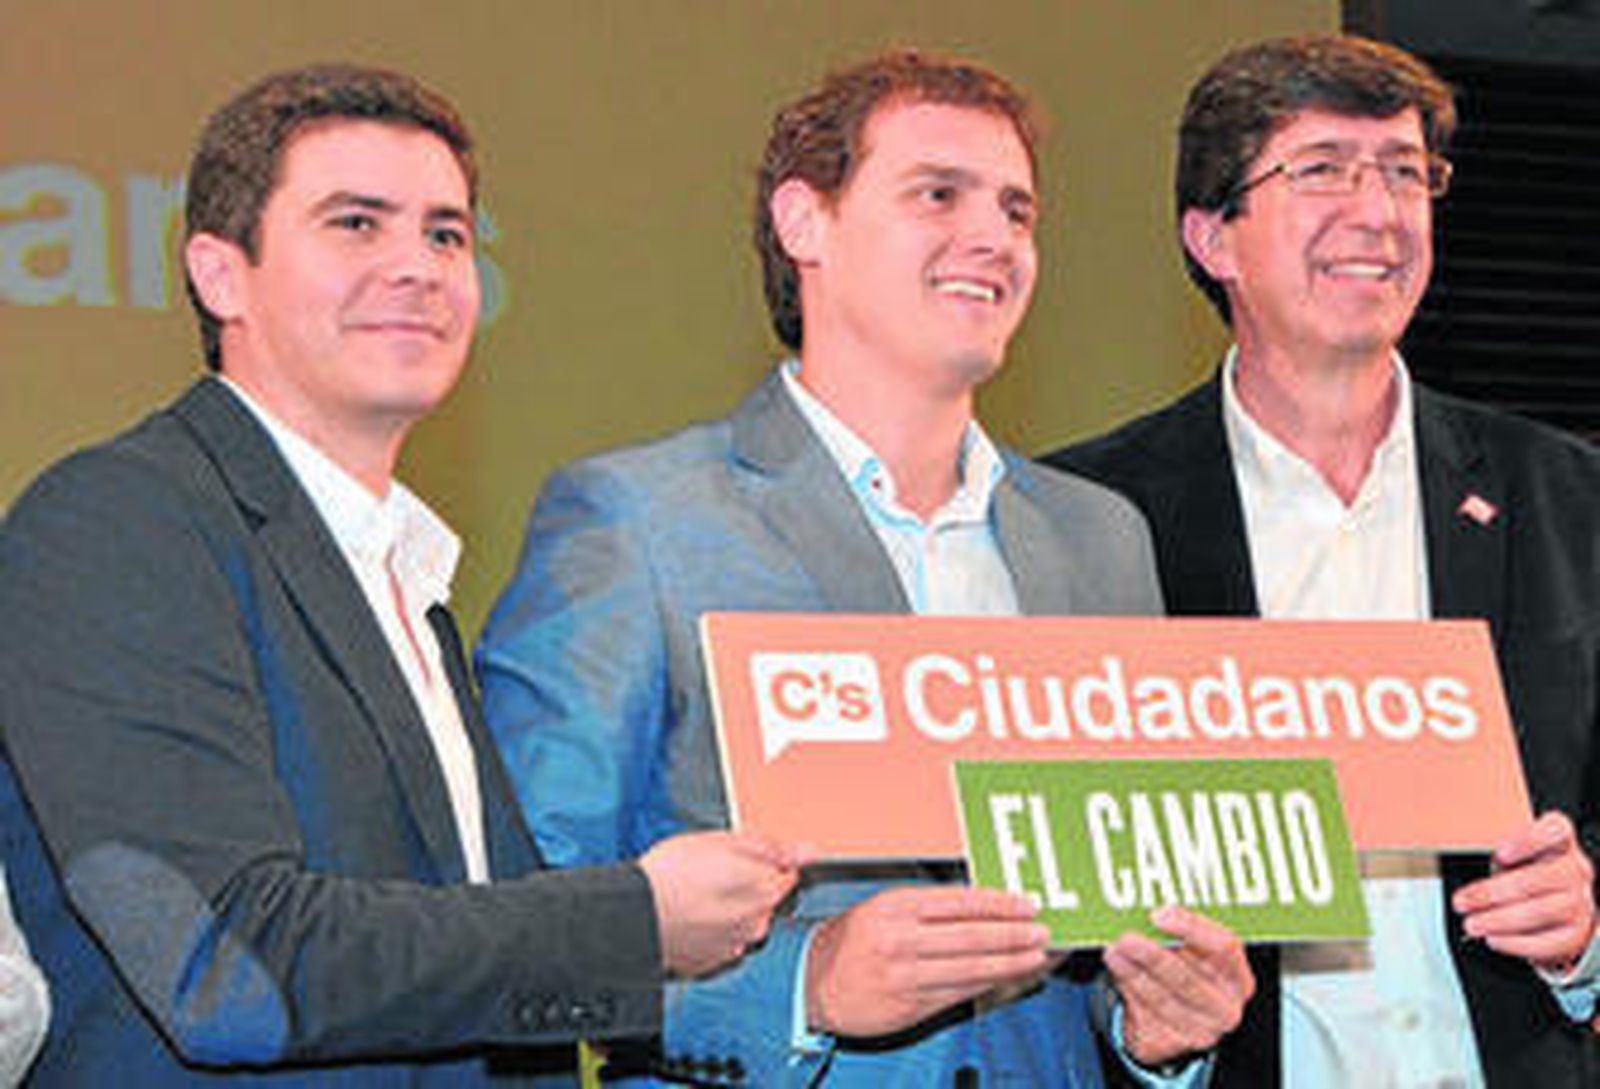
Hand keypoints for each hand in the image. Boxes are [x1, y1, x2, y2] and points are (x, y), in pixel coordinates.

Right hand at [640, 831, 807, 977]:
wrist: (633, 915)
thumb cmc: (672, 875)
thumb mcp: (722, 842)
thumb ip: (770, 849)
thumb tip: (807, 851)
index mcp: (765, 892)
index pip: (787, 875)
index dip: (763, 862)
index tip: (740, 859)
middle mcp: (756, 925)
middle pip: (764, 900)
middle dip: (745, 886)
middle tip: (709, 873)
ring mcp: (733, 947)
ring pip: (741, 922)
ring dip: (726, 910)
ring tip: (694, 895)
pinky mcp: (709, 962)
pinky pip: (719, 941)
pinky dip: (709, 930)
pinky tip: (688, 916)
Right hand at [805, 886, 1047, 1037]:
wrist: (810, 983)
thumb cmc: (850, 943)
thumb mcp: (881, 910)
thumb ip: (927, 911)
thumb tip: (981, 911)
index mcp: (895, 907)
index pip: (959, 902)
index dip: (998, 904)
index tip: (1026, 905)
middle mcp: (900, 938)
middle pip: (970, 936)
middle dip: (1012, 934)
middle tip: (1041, 931)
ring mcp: (905, 974)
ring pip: (969, 967)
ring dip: (1009, 962)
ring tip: (1036, 955)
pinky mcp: (909, 1004)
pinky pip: (958, 993)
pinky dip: (988, 984)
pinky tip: (1007, 978)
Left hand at [1104, 906, 1252, 1067]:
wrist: (1174, 1019)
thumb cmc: (1186, 972)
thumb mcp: (1193, 953)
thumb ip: (1179, 933)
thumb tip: (1150, 912)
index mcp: (1238, 980)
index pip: (1224, 948)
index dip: (1191, 927)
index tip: (1158, 913)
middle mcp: (1225, 1009)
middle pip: (1188, 978)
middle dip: (1153, 957)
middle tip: (1126, 938)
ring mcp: (1199, 1031)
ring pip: (1162, 998)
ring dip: (1133, 972)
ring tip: (1114, 951)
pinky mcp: (1170, 1043)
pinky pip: (1144, 1014)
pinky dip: (1127, 988)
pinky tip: (1117, 969)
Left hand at [1452, 811, 1596, 971]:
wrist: (1557, 905)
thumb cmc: (1525, 870)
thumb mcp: (1510, 852)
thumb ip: (1489, 849)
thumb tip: (1450, 854)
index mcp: (1559, 840)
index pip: (1555, 830)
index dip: (1528, 841)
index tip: (1500, 854)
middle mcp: (1575, 869)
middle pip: (1538, 878)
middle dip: (1493, 892)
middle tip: (1461, 902)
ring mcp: (1579, 901)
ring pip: (1541, 911)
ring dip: (1500, 920)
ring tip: (1471, 924)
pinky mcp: (1576, 932)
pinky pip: (1549, 941)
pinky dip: (1516, 943)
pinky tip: (1494, 939)